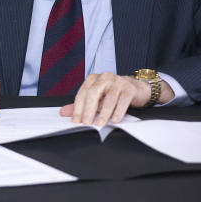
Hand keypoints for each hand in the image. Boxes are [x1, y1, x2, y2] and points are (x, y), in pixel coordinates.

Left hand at [60, 72, 174, 125]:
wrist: (136, 88)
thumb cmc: (113, 93)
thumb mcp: (96, 99)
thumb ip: (81, 105)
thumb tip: (64, 112)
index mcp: (93, 79)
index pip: (82, 93)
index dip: (78, 107)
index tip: (76, 120)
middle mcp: (104, 77)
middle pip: (93, 93)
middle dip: (88, 109)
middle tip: (86, 122)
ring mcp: (117, 81)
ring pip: (108, 98)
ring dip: (103, 113)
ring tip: (100, 124)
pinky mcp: (129, 88)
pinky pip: (122, 101)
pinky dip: (118, 112)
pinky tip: (114, 120)